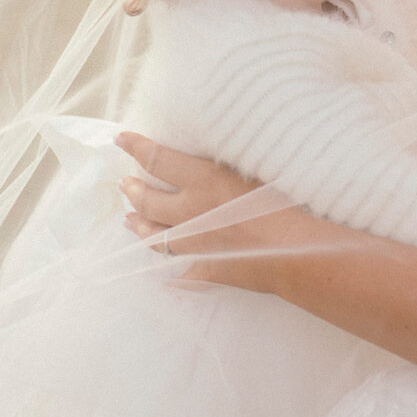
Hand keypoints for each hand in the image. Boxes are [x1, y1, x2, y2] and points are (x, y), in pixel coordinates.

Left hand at [117, 133, 293, 285]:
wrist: (296, 252)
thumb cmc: (282, 203)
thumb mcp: (253, 168)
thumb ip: (226, 162)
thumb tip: (209, 153)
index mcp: (201, 181)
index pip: (157, 159)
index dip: (136, 147)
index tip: (120, 138)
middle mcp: (190, 212)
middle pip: (149, 200)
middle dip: (132, 190)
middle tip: (123, 183)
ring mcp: (194, 244)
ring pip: (156, 236)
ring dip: (139, 226)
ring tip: (128, 220)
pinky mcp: (207, 268)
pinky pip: (183, 272)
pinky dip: (173, 274)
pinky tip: (167, 277)